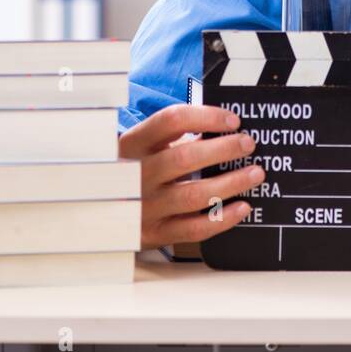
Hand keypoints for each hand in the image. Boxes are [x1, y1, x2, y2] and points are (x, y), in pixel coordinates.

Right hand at [119, 104, 264, 251]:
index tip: (232, 121)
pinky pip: (194, 229)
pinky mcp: (153, 234)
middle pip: (185, 157)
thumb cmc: (130, 172)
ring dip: (231, 182)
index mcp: (132, 145)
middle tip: (247, 144)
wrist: (95, 211)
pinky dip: (222, 218)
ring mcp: (144, 206)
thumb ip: (171, 138)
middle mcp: (135, 174)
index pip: (170, 121)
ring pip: (194, 195)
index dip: (206, 117)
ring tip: (255, 173)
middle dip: (223, 149)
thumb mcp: (140, 149)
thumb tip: (220, 129)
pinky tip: (242, 207)